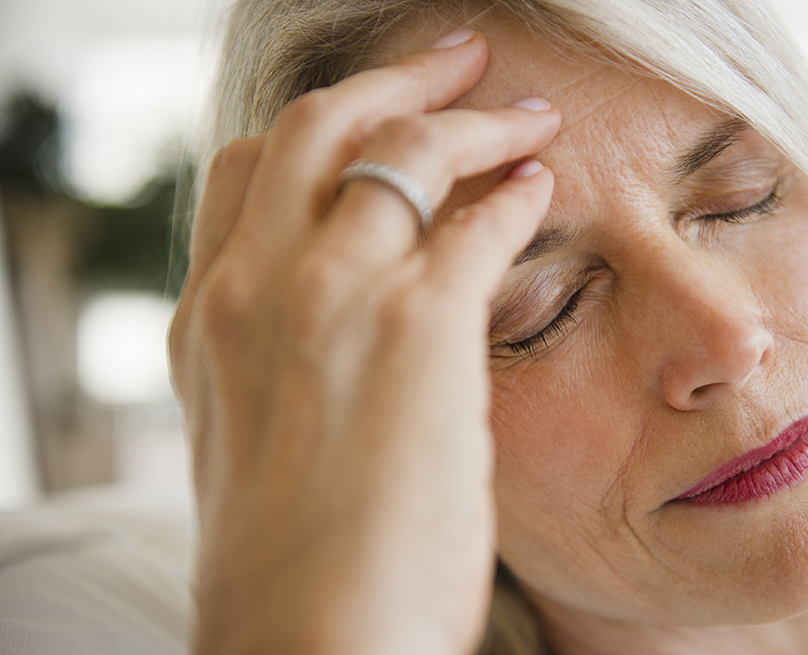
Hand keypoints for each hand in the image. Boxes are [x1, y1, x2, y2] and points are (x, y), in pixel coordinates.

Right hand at [168, 29, 560, 654]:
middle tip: (455, 58)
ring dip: (472, 120)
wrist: (304, 648)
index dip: (321, 133)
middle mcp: (257, 289)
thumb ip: (283, 373)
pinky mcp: (416, 328)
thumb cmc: (292, 575)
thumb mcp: (255, 453)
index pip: (248, 176)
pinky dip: (514, 191)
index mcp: (211, 324)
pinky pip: (478, 217)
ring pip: (401, 152)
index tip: (374, 122)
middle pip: (314, 126)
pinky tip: (543, 189)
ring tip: (524, 114)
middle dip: (391, 80)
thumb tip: (341, 343)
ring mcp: (332, 296)